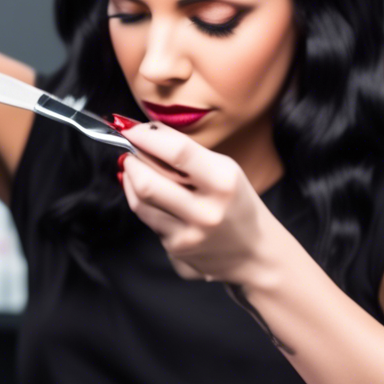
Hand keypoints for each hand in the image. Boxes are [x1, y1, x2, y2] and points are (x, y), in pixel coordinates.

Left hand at [117, 120, 277, 285]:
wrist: (255, 254)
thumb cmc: (236, 203)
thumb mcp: (224, 171)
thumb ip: (187, 152)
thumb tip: (147, 131)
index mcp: (224, 181)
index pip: (177, 152)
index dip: (147, 137)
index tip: (131, 129)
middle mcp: (206, 210)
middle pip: (148, 182)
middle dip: (131, 161)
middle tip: (128, 151)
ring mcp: (189, 233)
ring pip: (140, 201)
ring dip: (129, 179)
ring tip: (132, 168)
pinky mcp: (176, 248)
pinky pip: (146, 218)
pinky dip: (138, 199)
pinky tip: (142, 191)